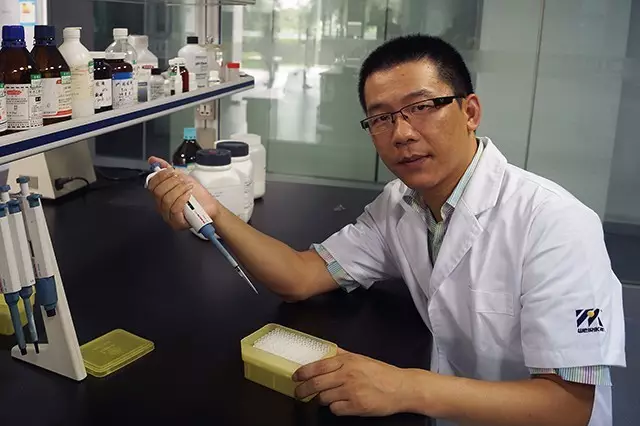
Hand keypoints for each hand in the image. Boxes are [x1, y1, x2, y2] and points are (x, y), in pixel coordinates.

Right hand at [146, 156, 220, 229]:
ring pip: (166, 200)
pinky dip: (182, 199)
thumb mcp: (182, 178)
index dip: (161, 176)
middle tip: (183, 181)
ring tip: (189, 187)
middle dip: (172, 182)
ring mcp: (168, 216)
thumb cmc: (197, 195)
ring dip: (180, 190)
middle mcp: (162, 206)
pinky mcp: (177, 223)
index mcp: (161, 196)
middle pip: (158, 192)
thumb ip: (167, 169)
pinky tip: (189, 195)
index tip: (172, 171)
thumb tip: (153, 159)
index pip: (152, 185)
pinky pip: (174, 209)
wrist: (211, 207)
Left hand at [293, 348, 410, 416]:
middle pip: (316, 384)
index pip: (318, 366)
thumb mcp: (361, 358)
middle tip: (298, 393)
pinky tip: (339, 404)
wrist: (401, 387)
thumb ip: (342, 355)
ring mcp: (351, 392)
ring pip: (324, 398)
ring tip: (322, 398)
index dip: (303, 372)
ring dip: (320, 399)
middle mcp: (347, 375)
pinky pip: (335, 409)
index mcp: (347, 361)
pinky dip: (334, 408)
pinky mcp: (356, 407)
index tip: (295, 377)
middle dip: (303, 390)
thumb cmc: (382, 373)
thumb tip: (326, 350)